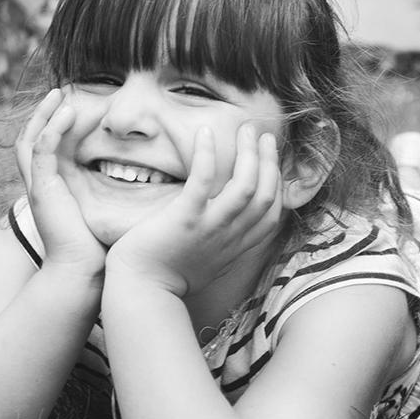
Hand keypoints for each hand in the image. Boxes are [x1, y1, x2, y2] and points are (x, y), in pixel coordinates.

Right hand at [16, 89, 105, 278]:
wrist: (81, 273)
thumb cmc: (97, 248)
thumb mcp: (104, 212)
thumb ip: (114, 193)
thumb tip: (145, 178)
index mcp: (52, 189)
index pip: (44, 148)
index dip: (53, 125)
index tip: (72, 105)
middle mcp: (40, 185)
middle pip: (30, 138)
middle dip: (43, 113)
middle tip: (59, 91)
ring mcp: (38, 186)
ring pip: (31, 139)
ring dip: (45, 115)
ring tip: (60, 94)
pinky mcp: (42, 190)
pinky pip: (43, 150)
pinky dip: (53, 129)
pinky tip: (68, 113)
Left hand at [105, 124, 283, 296]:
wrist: (142, 290)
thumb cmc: (169, 275)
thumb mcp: (208, 262)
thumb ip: (223, 242)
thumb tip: (227, 224)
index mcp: (236, 246)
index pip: (272, 213)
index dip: (276, 183)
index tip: (270, 159)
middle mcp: (230, 236)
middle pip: (265, 194)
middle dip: (269, 160)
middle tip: (262, 134)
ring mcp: (210, 227)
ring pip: (245, 185)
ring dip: (248, 153)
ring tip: (245, 128)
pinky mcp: (185, 218)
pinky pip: (203, 181)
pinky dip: (206, 154)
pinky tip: (204, 132)